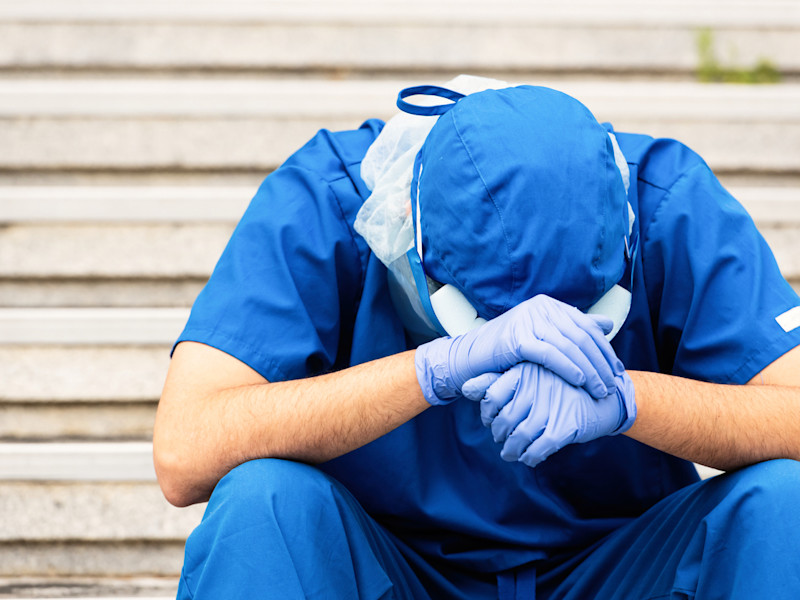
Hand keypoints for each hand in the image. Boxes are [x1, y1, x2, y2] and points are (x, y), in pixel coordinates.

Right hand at [414, 294, 622, 404]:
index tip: (616, 371)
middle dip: (600, 362)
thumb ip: (573, 329)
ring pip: (569, 346)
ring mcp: (528, 320)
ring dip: (589, 370)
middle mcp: (540, 307)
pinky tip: (580, 381)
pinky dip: (568, 368)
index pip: (586, 326)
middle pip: (581, 336)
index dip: (604, 349)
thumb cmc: (508, 352)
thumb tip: (606, 324)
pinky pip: (550, 354)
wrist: (471, 358)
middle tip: (612, 384)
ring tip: (600, 389)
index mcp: (548, 305)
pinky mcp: (517, 338)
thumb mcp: (543, 337)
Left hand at [462, 364, 635, 466]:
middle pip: (504, 420)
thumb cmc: (560, 385)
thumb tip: (464, 388)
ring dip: (512, 450)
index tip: (492, 421)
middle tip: (502, 439)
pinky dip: (530, 457)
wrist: (605, 395)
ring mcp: (551, 406)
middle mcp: (535, 386)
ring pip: (519, 437)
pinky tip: (530, 457)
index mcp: (525, 370)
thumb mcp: (529, 376)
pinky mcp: (565, 426)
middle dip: (500, 435)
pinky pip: (538, 449)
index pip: (491, 396)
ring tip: (511, 453)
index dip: (488, 413)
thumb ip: (495, 381)